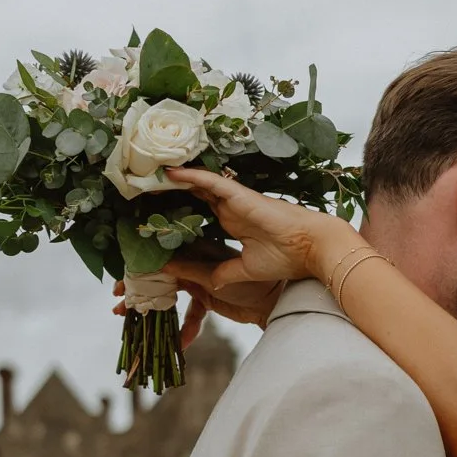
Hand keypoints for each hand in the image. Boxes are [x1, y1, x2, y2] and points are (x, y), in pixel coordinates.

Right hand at [111, 263, 283, 347]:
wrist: (277, 301)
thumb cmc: (253, 280)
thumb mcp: (217, 276)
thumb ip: (189, 271)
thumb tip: (161, 264)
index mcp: (198, 249)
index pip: (162, 254)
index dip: (141, 266)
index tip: (124, 278)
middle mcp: (195, 263)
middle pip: (159, 274)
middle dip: (138, 288)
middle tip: (117, 302)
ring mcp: (199, 281)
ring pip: (169, 294)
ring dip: (152, 308)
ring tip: (130, 319)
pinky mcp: (207, 300)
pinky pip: (190, 314)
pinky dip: (186, 328)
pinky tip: (181, 343)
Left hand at [164, 165, 356, 300]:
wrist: (311, 250)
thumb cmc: (287, 259)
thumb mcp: (245, 271)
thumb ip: (224, 273)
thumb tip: (208, 283)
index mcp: (233, 224)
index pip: (200, 214)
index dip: (179, 213)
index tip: (155, 217)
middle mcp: (231, 209)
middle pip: (194, 196)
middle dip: (171, 192)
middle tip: (144, 187)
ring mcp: (234, 201)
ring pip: (198, 185)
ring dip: (175, 180)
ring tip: (150, 173)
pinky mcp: (239, 196)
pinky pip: (210, 182)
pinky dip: (191, 176)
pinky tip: (171, 172)